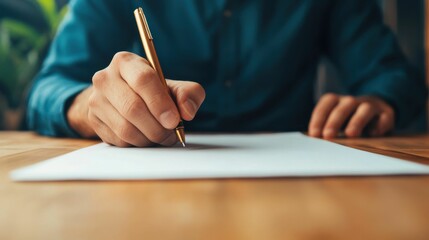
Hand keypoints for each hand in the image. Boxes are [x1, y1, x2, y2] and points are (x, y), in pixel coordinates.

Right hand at [67, 51, 204, 146]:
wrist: (123, 99)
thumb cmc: (153, 91)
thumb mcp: (174, 86)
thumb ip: (189, 94)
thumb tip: (187, 111)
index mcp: (126, 62)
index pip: (143, 80)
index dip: (160, 103)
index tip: (174, 120)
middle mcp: (105, 78)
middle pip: (133, 107)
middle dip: (158, 127)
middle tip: (171, 134)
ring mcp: (96, 100)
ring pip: (125, 128)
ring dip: (149, 138)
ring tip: (161, 136)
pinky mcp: (93, 120)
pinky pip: (119, 140)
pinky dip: (138, 143)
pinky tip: (146, 136)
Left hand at [308, 93, 394, 138]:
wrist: (375, 111)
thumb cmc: (347, 120)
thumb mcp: (334, 122)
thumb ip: (324, 129)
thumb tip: (314, 142)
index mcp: (337, 101)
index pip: (326, 104)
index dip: (318, 118)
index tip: (314, 134)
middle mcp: (352, 101)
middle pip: (343, 106)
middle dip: (334, 121)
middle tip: (328, 136)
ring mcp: (371, 105)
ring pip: (365, 108)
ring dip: (357, 121)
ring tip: (350, 134)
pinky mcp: (387, 113)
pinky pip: (385, 117)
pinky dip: (380, 125)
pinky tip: (374, 134)